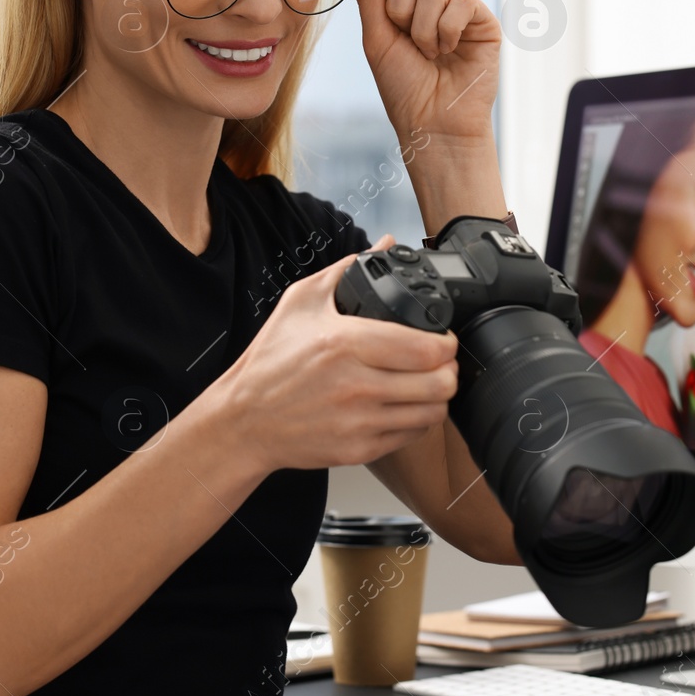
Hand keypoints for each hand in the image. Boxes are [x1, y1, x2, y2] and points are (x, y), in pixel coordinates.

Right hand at [203, 233, 459, 474]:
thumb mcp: (301, 302)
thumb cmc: (271, 361)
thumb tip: (386, 245)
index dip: (446, 342)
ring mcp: (359, 422)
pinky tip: (404, 405)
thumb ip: (348, 269)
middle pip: (439, 383)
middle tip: (441, 362)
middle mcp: (356, 386)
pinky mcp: (359, 450)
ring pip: (432, 413)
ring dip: (438, 396)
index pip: (425, 349)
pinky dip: (416, 420)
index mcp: (345, 343)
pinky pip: (411, 436)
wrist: (245, 418)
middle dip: (449, 370)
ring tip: (427, 383)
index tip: (442, 337)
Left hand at [337, 0, 501, 144]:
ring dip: (422, 29)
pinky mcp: (482, 20)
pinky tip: (451, 52)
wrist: (432, 123)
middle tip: (405, 36)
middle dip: (399, 4)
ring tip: (430, 55)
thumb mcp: (376, 39)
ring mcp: (458, 8)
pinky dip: (447, 31)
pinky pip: (462, 1)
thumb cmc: (403, 87)